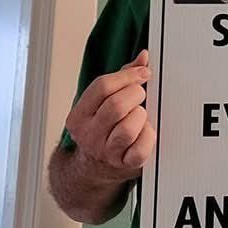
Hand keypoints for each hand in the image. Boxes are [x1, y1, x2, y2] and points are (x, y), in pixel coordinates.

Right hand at [64, 50, 156, 182]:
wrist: (93, 170)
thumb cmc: (103, 130)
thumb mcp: (102, 103)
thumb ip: (123, 78)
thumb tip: (143, 58)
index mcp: (79, 117)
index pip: (102, 86)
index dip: (128, 76)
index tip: (144, 73)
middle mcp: (88, 135)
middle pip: (116, 105)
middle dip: (136, 94)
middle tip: (140, 96)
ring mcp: (105, 152)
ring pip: (129, 127)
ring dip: (141, 116)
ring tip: (140, 116)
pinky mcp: (124, 165)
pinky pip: (142, 147)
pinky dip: (149, 136)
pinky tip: (145, 132)